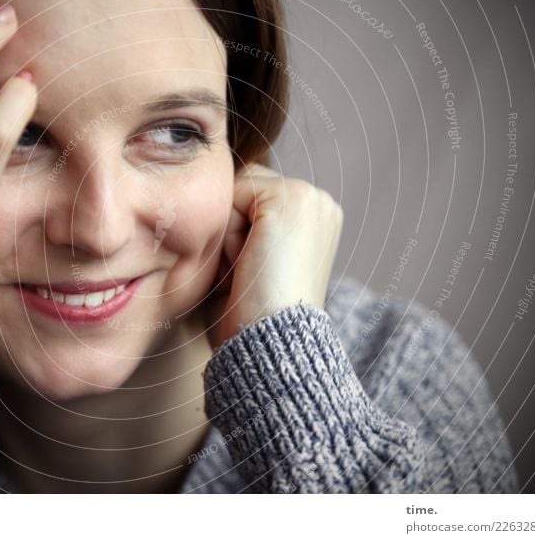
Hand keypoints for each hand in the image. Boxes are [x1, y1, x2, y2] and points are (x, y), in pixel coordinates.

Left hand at [203, 163, 343, 347]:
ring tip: (247, 269)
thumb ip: (247, 226)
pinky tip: (247, 262)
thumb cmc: (253, 316)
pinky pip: (234, 196)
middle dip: (233, 229)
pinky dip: (230, 233)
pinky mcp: (291, 199)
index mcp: (315, 220)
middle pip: (243, 190)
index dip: (236, 234)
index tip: (251, 274)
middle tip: (248, 274)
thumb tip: (215, 198)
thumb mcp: (254, 263)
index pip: (252, 198)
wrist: (272, 344)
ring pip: (237, 192)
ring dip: (230, 232)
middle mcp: (319, 203)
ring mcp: (309, 197)